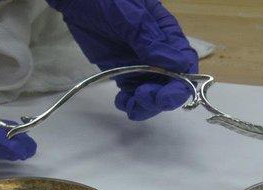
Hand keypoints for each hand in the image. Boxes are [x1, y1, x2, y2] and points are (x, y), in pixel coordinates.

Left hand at [46, 0, 198, 120]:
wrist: (77, 2)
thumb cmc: (108, 1)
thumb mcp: (131, 16)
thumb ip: (151, 41)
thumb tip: (178, 64)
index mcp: (169, 36)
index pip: (186, 65)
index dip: (181, 85)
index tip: (165, 95)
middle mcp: (160, 55)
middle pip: (172, 86)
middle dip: (161, 98)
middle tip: (142, 96)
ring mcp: (142, 67)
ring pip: (154, 96)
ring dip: (146, 106)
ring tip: (129, 103)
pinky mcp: (125, 75)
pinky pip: (134, 96)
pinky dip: (130, 105)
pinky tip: (121, 101)